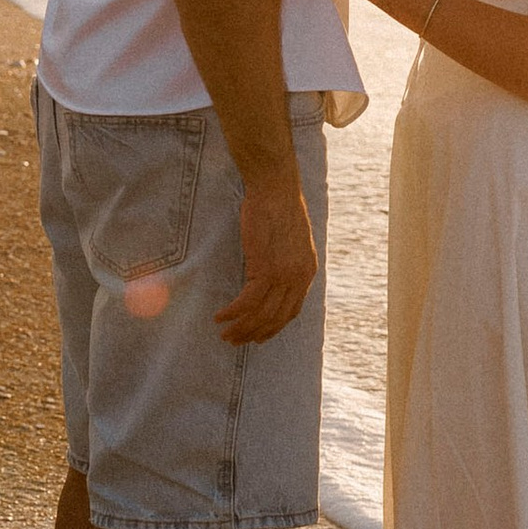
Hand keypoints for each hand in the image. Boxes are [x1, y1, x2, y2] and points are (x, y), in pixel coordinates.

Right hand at [220, 163, 318, 344]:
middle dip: (253, 334)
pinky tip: (219, 316)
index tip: (258, 337)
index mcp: (308, 272)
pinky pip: (247, 302)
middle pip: (275, 319)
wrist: (276, 187)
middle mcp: (299, 278)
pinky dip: (232, 312)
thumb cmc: (279, 207)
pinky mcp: (265, 268)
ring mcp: (283, 275)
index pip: (292, 312)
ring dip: (241, 328)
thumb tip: (272, 276)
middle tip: (234, 341)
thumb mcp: (291, 240)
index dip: (273, 328)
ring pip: (260, 315)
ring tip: (224, 335)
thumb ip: (287, 261)